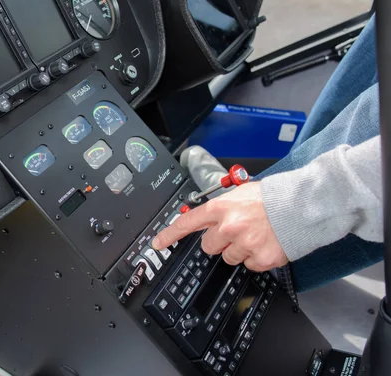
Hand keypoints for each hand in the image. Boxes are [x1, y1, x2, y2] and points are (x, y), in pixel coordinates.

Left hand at [152, 182, 288, 271]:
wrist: (302, 205)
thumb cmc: (273, 197)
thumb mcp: (240, 193)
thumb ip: (222, 208)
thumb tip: (210, 218)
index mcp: (221, 208)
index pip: (187, 222)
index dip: (170, 234)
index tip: (158, 243)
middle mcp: (229, 227)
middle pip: (208, 246)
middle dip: (218, 241)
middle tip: (236, 232)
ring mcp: (244, 244)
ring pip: (228, 257)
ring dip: (238, 250)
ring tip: (255, 235)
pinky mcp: (260, 259)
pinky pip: (248, 265)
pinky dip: (255, 258)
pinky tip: (265, 244)